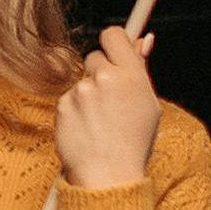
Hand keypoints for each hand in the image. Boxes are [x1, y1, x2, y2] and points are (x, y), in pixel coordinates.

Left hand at [55, 22, 159, 192]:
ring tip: (100, 121)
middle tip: (110, 100)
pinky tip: (86, 128)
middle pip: (94, 57)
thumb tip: (145, 39)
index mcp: (132, 75)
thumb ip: (141, 68)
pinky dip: (74, 109)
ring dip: (87, 94)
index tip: (113, 52)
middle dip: (100, 72)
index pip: (113, 35)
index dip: (113, 41)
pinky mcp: (62, 103)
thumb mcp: (148, 104)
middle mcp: (105, 78)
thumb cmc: (133, 142)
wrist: (108, 174)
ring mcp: (81, 90)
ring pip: (81, 81)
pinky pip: (67, 98)